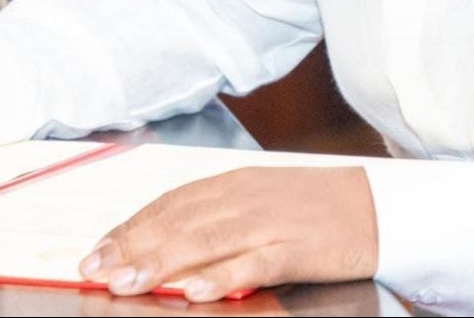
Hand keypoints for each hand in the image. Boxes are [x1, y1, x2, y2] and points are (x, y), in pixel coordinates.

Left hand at [78, 166, 377, 301]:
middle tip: (97, 268)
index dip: (131, 226)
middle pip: (177, 221)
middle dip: (132, 246)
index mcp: (232, 184)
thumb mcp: (258, 201)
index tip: (98, 248)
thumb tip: (164, 240)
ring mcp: (268, 222)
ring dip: (161, 262)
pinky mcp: (294, 248)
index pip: (169, 203)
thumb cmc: (313, 207)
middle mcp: (243, 198)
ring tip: (128, 281)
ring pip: (205, 241)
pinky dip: (221, 276)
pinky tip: (194, 290)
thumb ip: (215, 217)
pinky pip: (252, 263)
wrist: (377, 206)